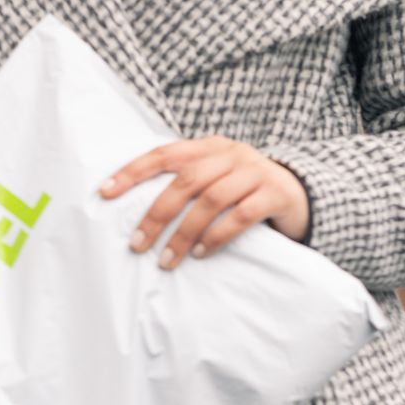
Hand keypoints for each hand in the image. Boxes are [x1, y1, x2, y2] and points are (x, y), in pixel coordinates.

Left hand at [98, 135, 309, 269]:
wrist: (300, 192)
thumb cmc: (244, 187)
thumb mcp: (217, 175)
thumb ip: (188, 181)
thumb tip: (136, 209)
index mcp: (209, 145)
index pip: (164, 154)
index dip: (133, 171)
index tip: (105, 192)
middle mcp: (230, 153)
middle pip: (186, 180)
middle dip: (157, 213)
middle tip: (137, 243)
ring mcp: (254, 171)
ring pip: (212, 198)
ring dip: (185, 232)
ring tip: (167, 259)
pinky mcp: (274, 193)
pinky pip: (241, 214)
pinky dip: (218, 235)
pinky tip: (203, 253)